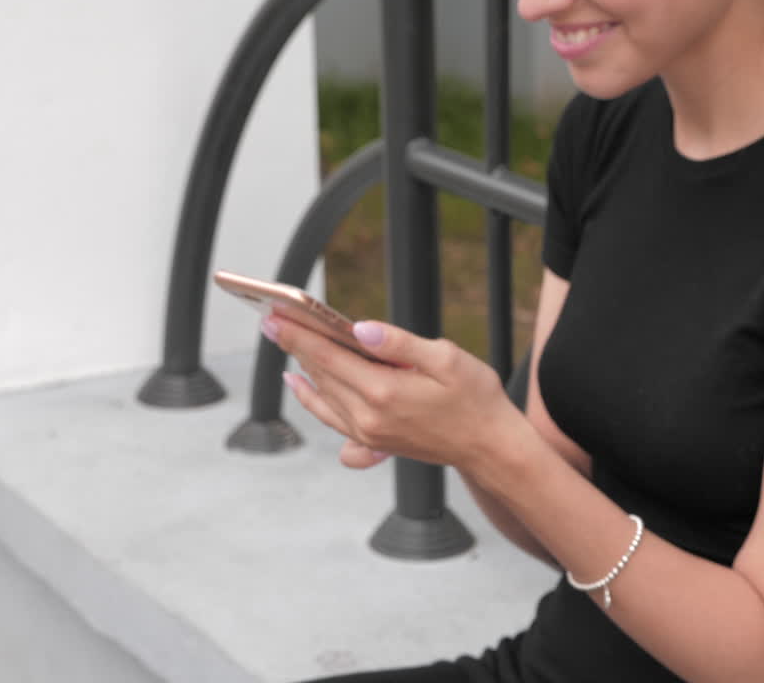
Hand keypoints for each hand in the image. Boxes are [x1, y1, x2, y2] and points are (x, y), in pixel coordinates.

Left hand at [263, 314, 523, 472]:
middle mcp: (369, 417)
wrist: (491, 447)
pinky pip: (331, 418)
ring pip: (322, 396)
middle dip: (296, 345)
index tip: (275, 316)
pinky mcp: (374, 443)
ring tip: (286, 343)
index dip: (300, 333)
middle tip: (272, 322)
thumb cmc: (477, 398)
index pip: (329, 355)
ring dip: (302, 368)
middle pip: (321, 374)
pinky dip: (312, 400)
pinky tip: (303, 386)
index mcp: (385, 391)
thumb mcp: (447, 359)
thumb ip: (399, 343)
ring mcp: (369, 434)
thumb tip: (361, 329)